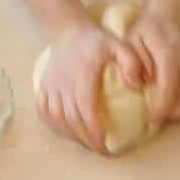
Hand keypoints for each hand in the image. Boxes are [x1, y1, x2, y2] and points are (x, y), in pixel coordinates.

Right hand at [36, 20, 143, 153]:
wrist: (69, 30)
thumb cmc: (97, 41)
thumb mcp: (119, 45)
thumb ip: (131, 62)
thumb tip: (136, 85)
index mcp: (83, 75)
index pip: (86, 110)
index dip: (94, 130)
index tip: (106, 143)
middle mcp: (63, 83)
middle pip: (72, 119)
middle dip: (86, 139)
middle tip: (101, 149)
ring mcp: (50, 85)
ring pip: (57, 118)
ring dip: (71, 135)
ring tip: (86, 142)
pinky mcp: (43, 86)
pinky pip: (44, 111)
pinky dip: (54, 125)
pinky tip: (66, 130)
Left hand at [128, 5, 179, 124]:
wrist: (173, 11)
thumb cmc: (148, 29)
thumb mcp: (131, 41)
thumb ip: (129, 63)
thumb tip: (135, 86)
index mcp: (168, 52)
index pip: (169, 87)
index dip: (162, 107)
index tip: (153, 118)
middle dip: (176, 112)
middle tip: (162, 118)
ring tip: (173, 110)